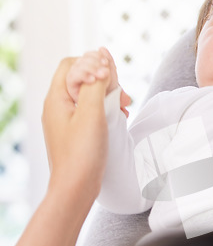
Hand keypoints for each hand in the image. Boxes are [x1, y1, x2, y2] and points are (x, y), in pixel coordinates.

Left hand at [43, 57, 110, 196]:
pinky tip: (118, 116)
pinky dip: (106, 108)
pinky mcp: (76, 131)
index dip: (93, 64)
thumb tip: (101, 58)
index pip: (72, 65)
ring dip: (108, 95)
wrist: (76, 188)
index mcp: (56, 98)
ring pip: (89, 94)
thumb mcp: (92, 113)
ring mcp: (66, 120)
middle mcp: (58, 106)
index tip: (112, 76)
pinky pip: (91, 110)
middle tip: (123, 94)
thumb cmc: (82, 153)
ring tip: (124, 105)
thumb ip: (96, 83)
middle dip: (104, 81)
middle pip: (81, 78)